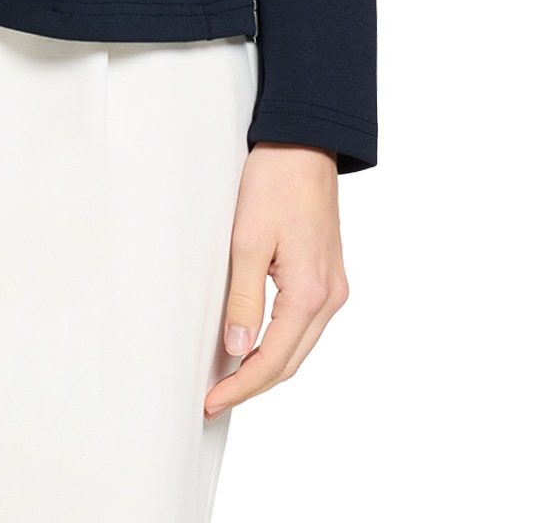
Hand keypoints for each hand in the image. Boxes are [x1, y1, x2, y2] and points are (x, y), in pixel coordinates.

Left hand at [205, 142, 347, 416]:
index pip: (275, 359)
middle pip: (291, 360)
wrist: (304, 142)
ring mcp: (332, 286)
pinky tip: (255, 343)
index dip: (242, 387)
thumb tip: (238, 348)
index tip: (213, 402)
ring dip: (267, 365)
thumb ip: (244, 298)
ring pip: (299, 345)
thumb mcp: (248, 239)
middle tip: (215, 399)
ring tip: (229, 380)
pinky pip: (304, 323)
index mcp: (311, 292)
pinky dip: (280, 341)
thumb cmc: (276, 181)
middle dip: (253, 384)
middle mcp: (330, 296)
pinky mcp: (326, 274)